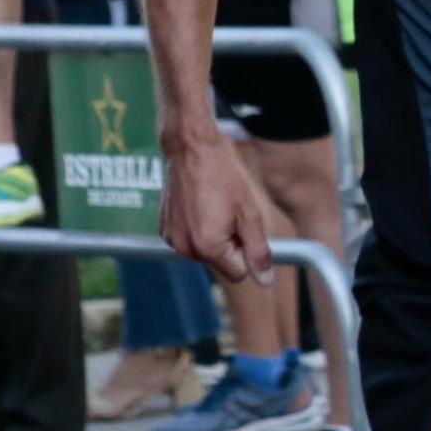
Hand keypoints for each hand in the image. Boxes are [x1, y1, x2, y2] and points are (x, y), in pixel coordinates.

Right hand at [158, 130, 273, 285]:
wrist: (191, 148)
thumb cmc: (224, 176)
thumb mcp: (249, 213)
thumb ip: (258, 251)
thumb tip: (266, 282)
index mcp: (208, 247)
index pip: (239, 273)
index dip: (248, 252)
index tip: (246, 227)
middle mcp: (185, 249)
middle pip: (221, 263)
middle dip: (231, 244)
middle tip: (231, 212)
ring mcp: (171, 239)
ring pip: (206, 251)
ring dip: (215, 235)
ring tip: (215, 204)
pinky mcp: (164, 229)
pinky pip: (190, 239)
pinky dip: (198, 227)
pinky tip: (200, 203)